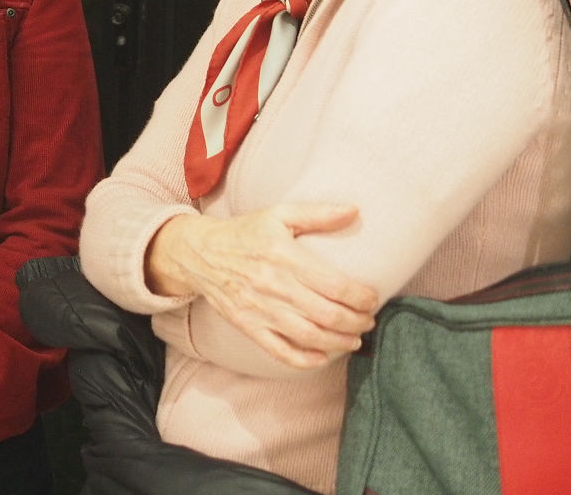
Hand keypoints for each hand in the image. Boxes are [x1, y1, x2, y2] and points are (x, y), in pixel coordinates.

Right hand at [146, 203, 378, 368]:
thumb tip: (355, 211)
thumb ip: (317, 213)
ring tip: (354, 338)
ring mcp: (259, 309)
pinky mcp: (248, 326)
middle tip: (368, 320)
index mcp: (283, 256)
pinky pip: (281, 352)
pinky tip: (322, 356)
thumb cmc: (244, 233)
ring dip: (340, 342)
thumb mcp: (278, 215)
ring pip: (310, 336)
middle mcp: (273, 285)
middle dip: (357, 322)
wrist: (198, 253)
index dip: (361, 297)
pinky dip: (306, 360)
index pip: (335, 285)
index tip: (372, 298)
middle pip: (328, 315)